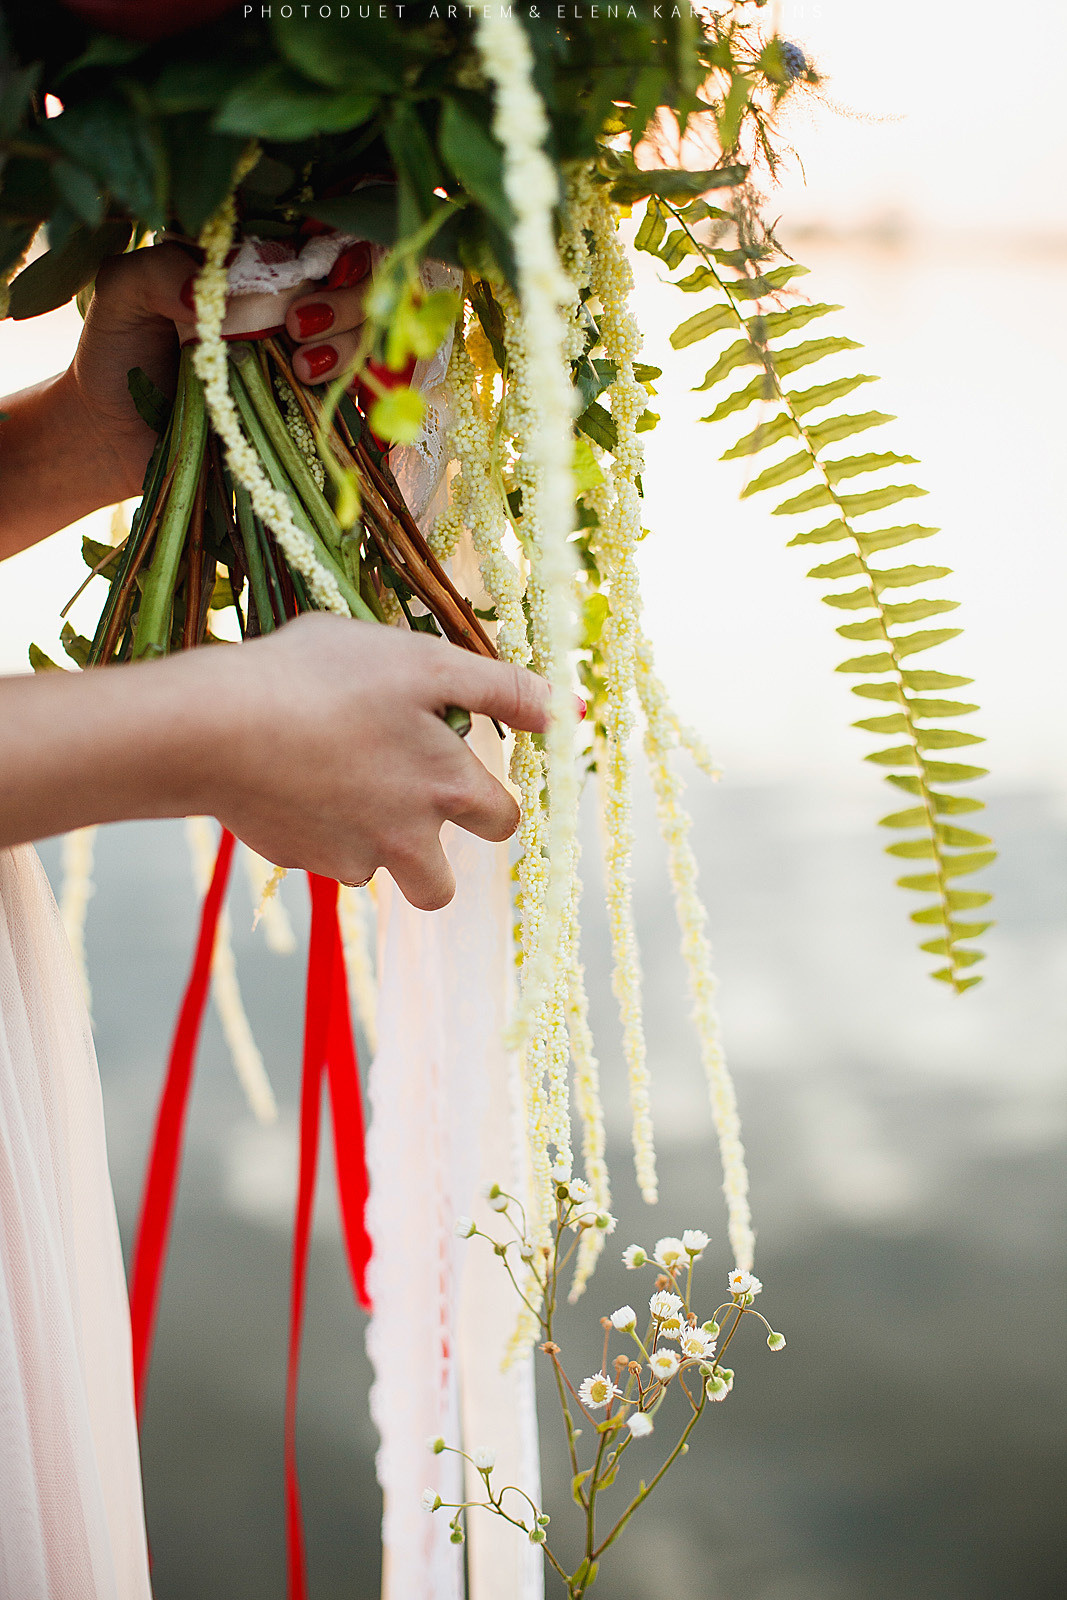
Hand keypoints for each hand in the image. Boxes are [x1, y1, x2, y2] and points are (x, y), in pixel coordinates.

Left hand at [0, 239, 372, 554]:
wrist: (112, 436)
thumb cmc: (116, 352)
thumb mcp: (122, 293)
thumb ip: (158, 270)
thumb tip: (211, 290)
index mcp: (252, 262)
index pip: (318, 233)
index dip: (336, 239)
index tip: (313, 258)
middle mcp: (288, 301)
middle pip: (359, 281)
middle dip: (347, 299)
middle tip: (298, 326)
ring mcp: (304, 354)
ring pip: (368, 334)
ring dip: (349, 344)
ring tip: (302, 367)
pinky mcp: (308, 407)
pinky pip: (357, 393)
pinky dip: (355, 388)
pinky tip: (320, 389)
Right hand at [203, 616, 545, 908]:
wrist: (216, 726)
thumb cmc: (325, 679)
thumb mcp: (425, 661)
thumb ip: (503, 687)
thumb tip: (574, 711)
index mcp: (449, 791)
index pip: (504, 823)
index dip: (491, 800)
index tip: (465, 772)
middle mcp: (407, 842)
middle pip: (440, 886)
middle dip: (431, 856)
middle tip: (399, 799)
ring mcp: (346, 859)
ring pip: (373, 869)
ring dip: (368, 838)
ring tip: (335, 774)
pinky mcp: (292, 860)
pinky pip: (316, 854)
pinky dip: (312, 824)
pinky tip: (287, 774)